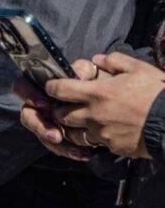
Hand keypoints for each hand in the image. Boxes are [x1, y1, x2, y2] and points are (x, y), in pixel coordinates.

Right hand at [16, 59, 99, 161]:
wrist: (120, 106)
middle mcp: (42, 104)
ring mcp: (48, 121)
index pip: (23, 86)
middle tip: (56, 135)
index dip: (29, 94)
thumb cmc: (104, 85)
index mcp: (45, 87)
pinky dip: (68, 150)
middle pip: (28, 114)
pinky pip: (56, 145)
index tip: (45, 104)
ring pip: (41, 133)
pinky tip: (83, 154)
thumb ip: (83, 69)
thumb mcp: (97, 73)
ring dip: (55, 143)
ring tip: (75, 151)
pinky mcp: (58, 135)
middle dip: (40, 127)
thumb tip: (76, 75)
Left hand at [47, 52, 164, 157]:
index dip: (52, 87)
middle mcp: (93, 115)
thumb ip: (115, 61)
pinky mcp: (112, 147)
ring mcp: (101, 134)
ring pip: (75, 134)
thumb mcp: (139, 69)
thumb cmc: (157, 92)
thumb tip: (97, 59)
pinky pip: (96, 144)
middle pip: (61, 115)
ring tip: (83, 123)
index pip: (60, 90)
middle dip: (60, 111)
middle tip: (68, 107)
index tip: (52, 87)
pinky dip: (96, 139)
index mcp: (96, 93)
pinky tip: (106, 133)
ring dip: (75, 128)